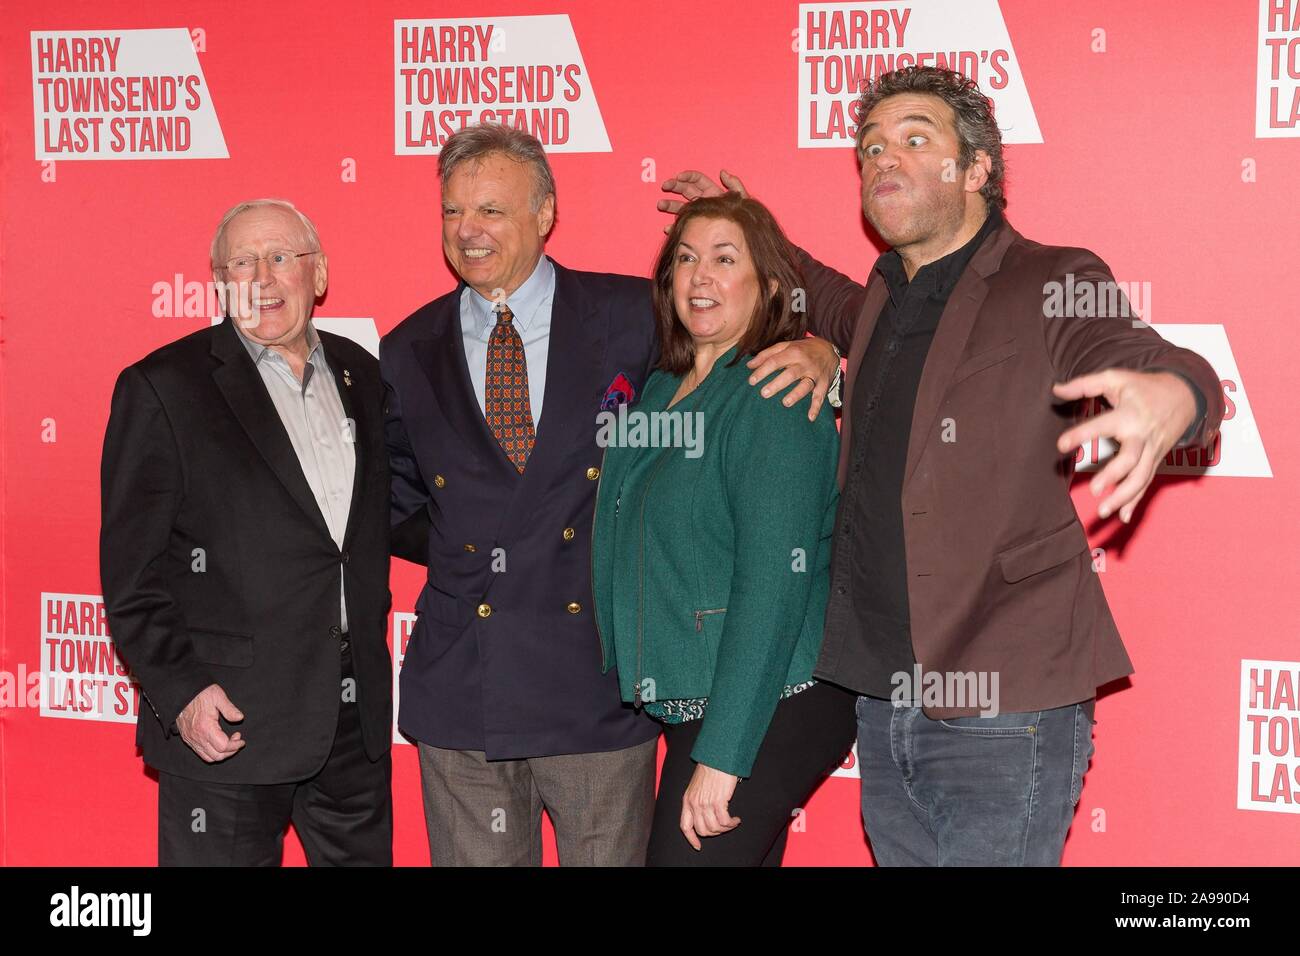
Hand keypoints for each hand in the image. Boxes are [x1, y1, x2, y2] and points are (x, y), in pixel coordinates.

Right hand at [177, 683, 245, 762]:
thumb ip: (229, 709)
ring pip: (208, 757)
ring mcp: (191, 740)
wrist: (181, 694)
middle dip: (230, 751)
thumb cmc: (200, 694)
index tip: (241, 740)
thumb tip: (239, 718)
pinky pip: (200, 753)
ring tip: (228, 742)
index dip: (235, 746)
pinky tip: (217, 742)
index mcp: (206, 727)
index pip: (223, 746)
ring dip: (221, 753)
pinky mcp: (188, 739)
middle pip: (217, 756)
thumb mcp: (218, 697)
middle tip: (236, 739)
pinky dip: (211, 752)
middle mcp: (197, 737)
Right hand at [657, 170, 749, 229]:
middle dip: (674, 186)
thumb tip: (723, 172)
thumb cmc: (743, 219)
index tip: (678, 177)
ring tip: (660, 205)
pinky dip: (673, 226)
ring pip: (680, 206)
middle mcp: (702, 202)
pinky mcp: (693, 227)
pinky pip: (682, 225)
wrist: (741, 238)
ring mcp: (696, 214)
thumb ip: (735, 185)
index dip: (687, 176)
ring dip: (669, 204)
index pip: (697, 180)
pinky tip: (667, 228)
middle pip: (685, 190)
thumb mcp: (742, 200)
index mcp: (711, 193)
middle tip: (665, 186)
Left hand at [681, 762, 740, 849]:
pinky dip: (732, 823)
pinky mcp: (718, 801)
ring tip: (732, 822)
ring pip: (715, 828)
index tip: (698, 845)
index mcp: (687, 800)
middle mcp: (695, 804)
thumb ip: (697, 800)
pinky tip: (736, 819)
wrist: (717, 757)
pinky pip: (725, 821)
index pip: (685, 826)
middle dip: (715, 833)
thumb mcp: (696, 786)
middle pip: (703, 830)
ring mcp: (706, 803)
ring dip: (726, 828)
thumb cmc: (710, 769)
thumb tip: (705, 815)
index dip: (691, 838)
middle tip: (724, 827)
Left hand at [746, 337, 839, 420]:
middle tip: (764, 393)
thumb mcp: (785, 346)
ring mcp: (814, 374)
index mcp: (793, 352)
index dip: (763, 371)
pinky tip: (810, 417)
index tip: (751, 382)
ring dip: (796, 394)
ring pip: (806, 385)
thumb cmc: (802, 349)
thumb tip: (749, 365)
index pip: (775, 361)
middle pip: (790, 374)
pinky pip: (820, 396)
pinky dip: (816, 407)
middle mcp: (804, 364)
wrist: (829, 349)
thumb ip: (767, 354)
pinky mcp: (823, 384)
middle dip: (777, 384)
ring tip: (785, 403)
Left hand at [1054, 369, 1196, 522]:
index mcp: (1129, 414)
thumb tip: (1056, 390)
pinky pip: (1147, 483)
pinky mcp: (1156, 460)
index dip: (1082, 434)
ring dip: (1124, 496)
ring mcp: (1152, 451)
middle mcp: (1143, 435)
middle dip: (1114, 475)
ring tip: (1104, 511)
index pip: (1104, 425)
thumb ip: (1084, 384)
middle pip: (1132, 459)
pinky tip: (1121, 517)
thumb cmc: (1144, 387)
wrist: (1185, 395)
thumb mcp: (1115, 378)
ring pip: (1141, 477)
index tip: (1060, 444)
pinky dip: (1135, 501)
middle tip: (1094, 490)